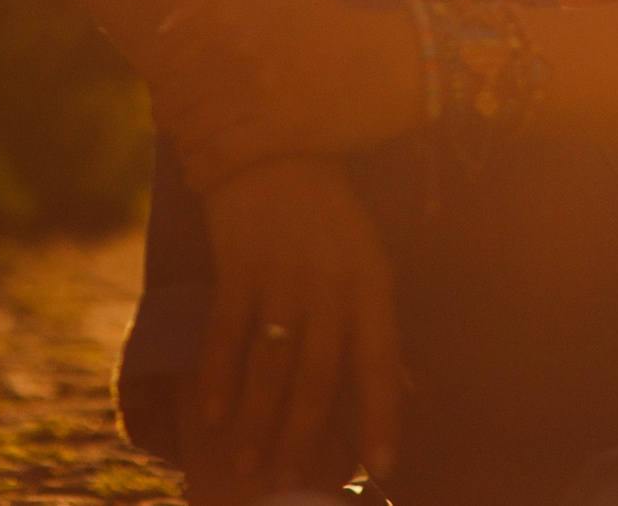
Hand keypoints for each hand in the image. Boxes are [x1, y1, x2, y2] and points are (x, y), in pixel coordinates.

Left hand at [145, 0, 422, 190]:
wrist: (391, 63)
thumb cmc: (330, 26)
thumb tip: (163, 30)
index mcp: (236, 14)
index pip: (168, 57)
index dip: (159, 81)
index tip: (165, 93)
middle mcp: (242, 49)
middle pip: (175, 96)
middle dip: (166, 117)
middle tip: (173, 127)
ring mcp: (262, 91)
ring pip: (191, 130)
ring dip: (181, 147)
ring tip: (187, 152)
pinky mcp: (283, 130)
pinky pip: (220, 158)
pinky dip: (200, 172)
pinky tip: (198, 176)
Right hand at [197, 157, 403, 489]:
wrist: (272, 146)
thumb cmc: (330, 214)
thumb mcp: (368, 258)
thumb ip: (377, 323)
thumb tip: (404, 389)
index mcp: (370, 280)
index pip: (380, 359)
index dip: (383, 414)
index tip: (385, 466)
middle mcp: (328, 281)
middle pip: (319, 372)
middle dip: (305, 433)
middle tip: (291, 484)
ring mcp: (281, 272)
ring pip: (271, 361)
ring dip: (259, 418)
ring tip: (247, 465)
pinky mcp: (237, 264)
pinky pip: (227, 330)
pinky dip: (219, 375)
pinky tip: (214, 416)